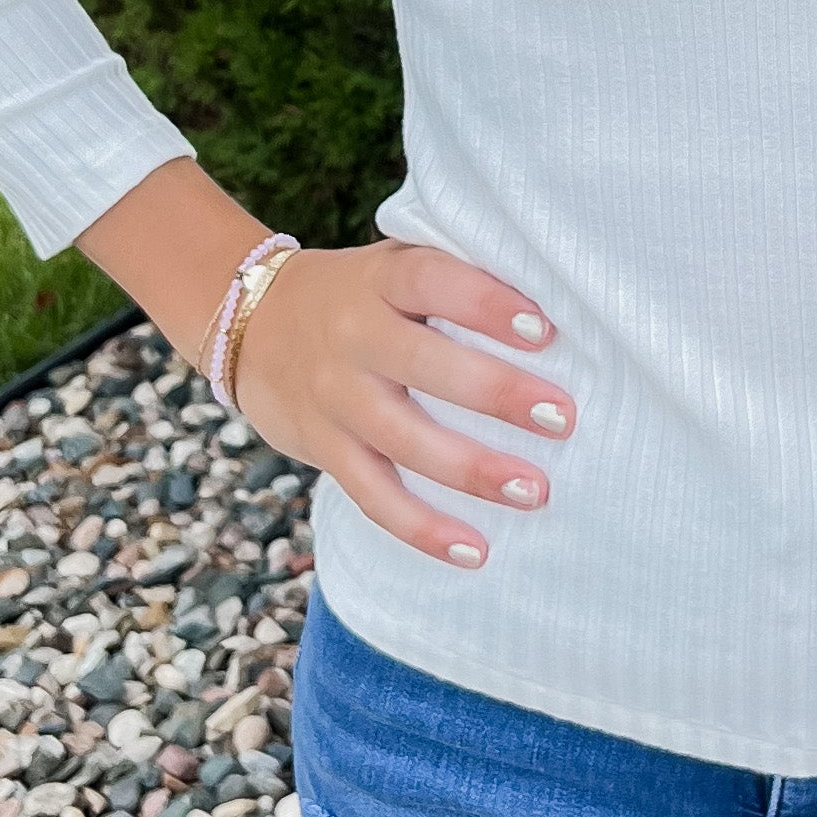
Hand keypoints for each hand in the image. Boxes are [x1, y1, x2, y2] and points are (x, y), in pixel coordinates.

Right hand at [231, 239, 570, 570]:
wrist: (252, 324)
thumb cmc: (361, 295)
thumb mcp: (394, 265)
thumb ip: (455, 276)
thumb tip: (560, 301)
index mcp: (380, 280)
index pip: (430, 281)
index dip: (485, 303)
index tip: (544, 330)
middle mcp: (353, 335)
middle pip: (423, 364)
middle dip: (496, 393)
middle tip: (564, 418)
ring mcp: (335, 396)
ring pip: (401, 438)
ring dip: (471, 469)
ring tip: (534, 490)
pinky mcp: (324, 449)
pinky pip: (372, 495)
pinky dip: (421, 528)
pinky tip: (474, 551)